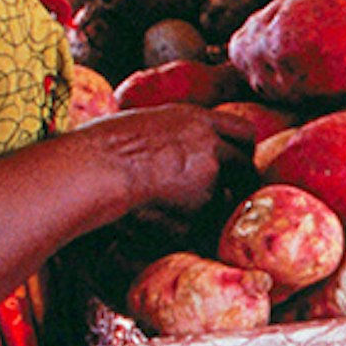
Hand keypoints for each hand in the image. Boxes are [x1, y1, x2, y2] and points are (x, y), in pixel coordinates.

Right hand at [67, 104, 244, 218]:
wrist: (100, 167)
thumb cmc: (105, 144)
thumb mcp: (147, 123)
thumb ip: (174, 132)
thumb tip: (177, 142)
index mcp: (197, 120)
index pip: (243, 131)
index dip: (243, 148)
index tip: (239, 159)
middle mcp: (210, 145)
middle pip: (245, 165)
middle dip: (240, 180)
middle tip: (228, 192)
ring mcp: (209, 176)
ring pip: (228, 195)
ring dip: (215, 204)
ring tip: (185, 209)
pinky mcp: (200, 206)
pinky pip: (205, 220)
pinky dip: (193, 226)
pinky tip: (168, 222)